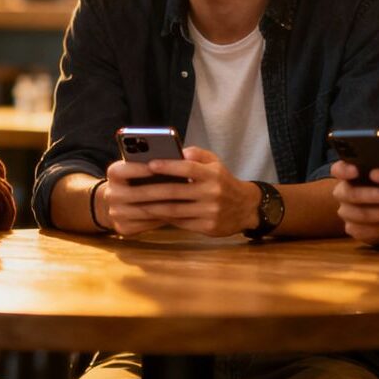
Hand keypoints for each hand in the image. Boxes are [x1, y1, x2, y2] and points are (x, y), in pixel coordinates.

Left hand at [101, 147, 258, 236]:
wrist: (245, 207)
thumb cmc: (223, 181)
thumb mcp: (215, 163)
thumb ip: (196, 154)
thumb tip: (176, 151)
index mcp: (213, 174)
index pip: (188, 168)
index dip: (168, 166)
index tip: (149, 164)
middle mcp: (212, 193)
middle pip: (176, 192)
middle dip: (151, 190)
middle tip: (133, 189)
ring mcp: (210, 212)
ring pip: (175, 210)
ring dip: (153, 207)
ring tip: (136, 203)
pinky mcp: (208, 227)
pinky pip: (180, 222)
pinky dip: (164, 218)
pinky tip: (151, 214)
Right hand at [331, 160, 378, 245]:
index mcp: (351, 173)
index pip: (338, 169)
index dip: (344, 170)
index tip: (356, 170)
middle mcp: (344, 191)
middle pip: (349, 193)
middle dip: (371, 195)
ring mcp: (347, 211)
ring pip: (357, 214)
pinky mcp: (354, 228)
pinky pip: (361, 231)